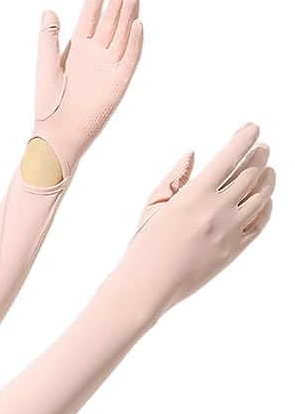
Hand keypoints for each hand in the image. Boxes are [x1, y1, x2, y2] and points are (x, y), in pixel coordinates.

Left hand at [31, 0, 142, 175]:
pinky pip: (129, 59)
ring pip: (121, 35)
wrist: (59, 132)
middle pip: (109, 21)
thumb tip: (49, 10)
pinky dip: (134, 42)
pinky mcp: (117, 83)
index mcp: (76, 50)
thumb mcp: (45, 66)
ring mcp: (107, 68)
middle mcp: (94, 56)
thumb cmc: (48, 104)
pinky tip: (138, 23)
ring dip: (127, 15)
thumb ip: (48, 38)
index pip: (89, 17)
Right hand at [123, 123, 274, 316]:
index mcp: (194, 195)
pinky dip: (267, 206)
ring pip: (262, 196)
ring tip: (268, 169)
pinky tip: (265, 199)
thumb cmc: (145, 244)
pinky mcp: (235, 250)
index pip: (229, 157)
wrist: (149, 284)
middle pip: (251, 173)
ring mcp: (230, 231)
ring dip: (268, 178)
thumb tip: (193, 154)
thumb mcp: (153, 206)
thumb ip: (174, 178)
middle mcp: (217, 210)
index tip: (253, 128)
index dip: (244, 139)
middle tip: (262, 147)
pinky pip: (261, 223)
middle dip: (259, 155)